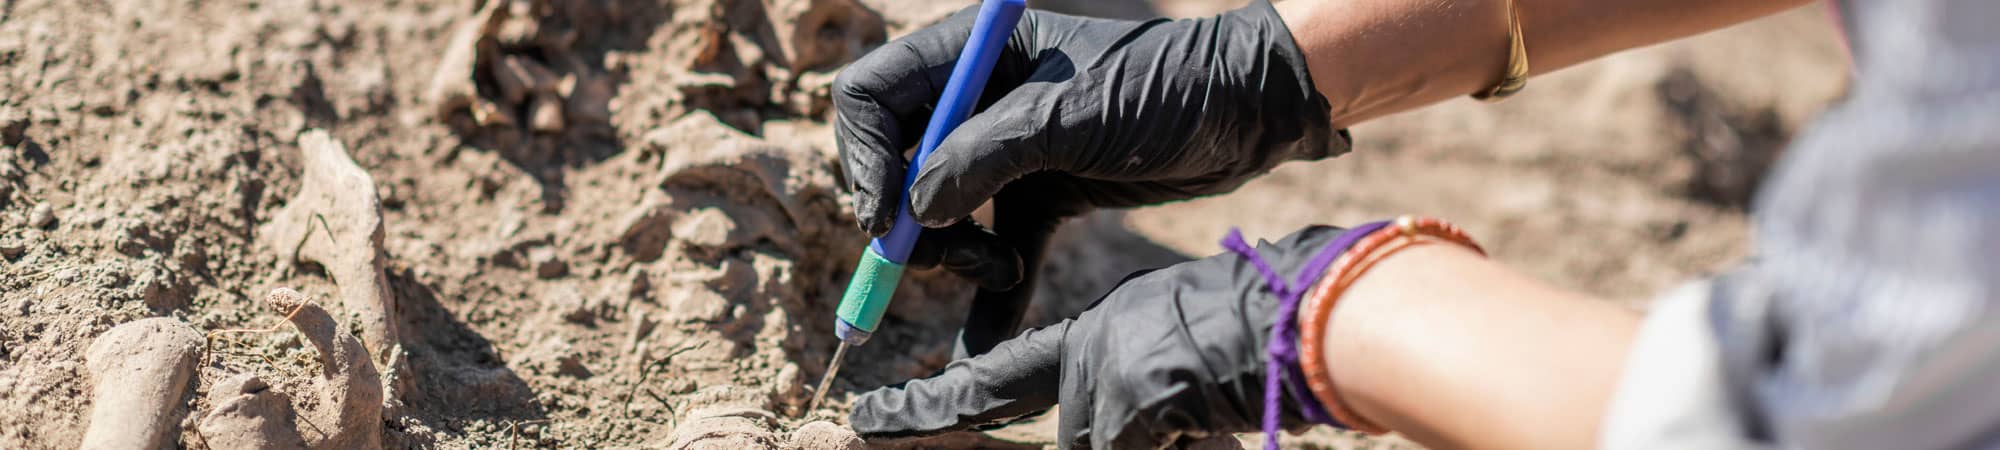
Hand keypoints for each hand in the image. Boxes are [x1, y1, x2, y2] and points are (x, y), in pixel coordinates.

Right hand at [835, 0, 1347, 354]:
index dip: (863, 158)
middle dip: (907, 218)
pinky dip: (988, 291)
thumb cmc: (1167, 89)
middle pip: (896, 163)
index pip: (872, 97)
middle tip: (943, 257)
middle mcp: (980, 98)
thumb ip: (984, 156)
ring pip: (938, 212)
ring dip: (952, 255)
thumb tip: (911, 209)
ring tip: (997, 271)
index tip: (884, 217)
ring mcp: (1009, 148)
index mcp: (973, 54)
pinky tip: (985, 338)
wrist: (1250, 113)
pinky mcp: (1043, 193)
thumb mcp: (1071, 117)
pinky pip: (993, 245)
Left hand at [849, 226, 1348, 448]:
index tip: (872, 414)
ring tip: (1203, 403)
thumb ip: (1132, 397)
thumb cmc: (1268, 334)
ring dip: (1147, 435)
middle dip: (1083, 433)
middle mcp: (1092, 343)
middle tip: (916, 421)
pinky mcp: (1132, 395)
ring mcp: (1107, 368)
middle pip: (1067, 434)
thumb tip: (1104, 436)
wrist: (1316, 313)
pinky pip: (1122, 449)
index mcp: (1101, 327)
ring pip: (1095, 446)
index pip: (999, 375)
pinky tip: (1203, 415)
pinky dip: (1166, 439)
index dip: (932, 404)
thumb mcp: (1184, 357)